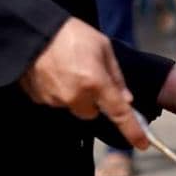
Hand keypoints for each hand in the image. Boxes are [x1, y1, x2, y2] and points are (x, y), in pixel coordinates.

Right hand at [20, 18, 148, 149]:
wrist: (33, 31)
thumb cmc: (73, 34)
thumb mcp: (103, 47)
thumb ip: (116, 75)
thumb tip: (126, 98)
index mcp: (95, 82)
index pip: (119, 113)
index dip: (133, 130)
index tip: (142, 143)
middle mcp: (76, 96)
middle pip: (93, 112)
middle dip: (94, 99)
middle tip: (89, 76)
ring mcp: (55, 100)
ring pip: (74, 107)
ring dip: (76, 95)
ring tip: (69, 69)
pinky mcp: (39, 100)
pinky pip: (56, 102)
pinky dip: (59, 91)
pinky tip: (55, 73)